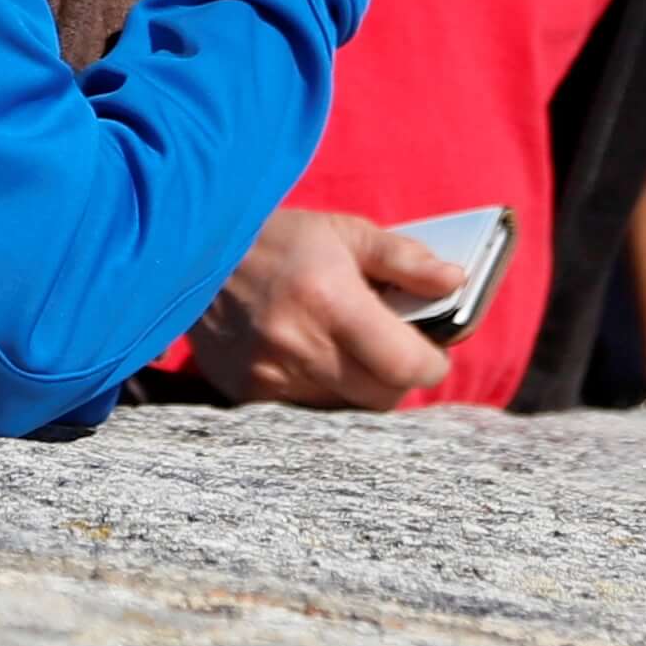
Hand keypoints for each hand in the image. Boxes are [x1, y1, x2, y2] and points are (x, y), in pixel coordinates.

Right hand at [186, 203, 461, 409]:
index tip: (434, 353)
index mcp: (331, 301)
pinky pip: (308, 412)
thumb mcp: (344, 232)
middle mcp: (300, 346)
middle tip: (394, 349)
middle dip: (399, 377)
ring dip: (359, 386)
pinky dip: (322, 393)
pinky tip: (312, 360)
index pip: (406, 366)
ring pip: (347, 409)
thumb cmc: (276, 238)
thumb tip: (455, 281)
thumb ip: (405, 260)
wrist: (189, 252)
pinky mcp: (247, 394)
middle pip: (382, 397)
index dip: (432, 365)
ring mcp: (270, 377)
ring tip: (348, 349)